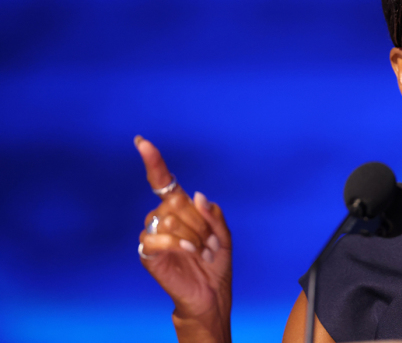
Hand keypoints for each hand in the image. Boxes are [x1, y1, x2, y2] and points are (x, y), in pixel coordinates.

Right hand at [135, 136, 231, 342]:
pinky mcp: (149, 253)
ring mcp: (154, 235)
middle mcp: (163, 218)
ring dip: (194, 235)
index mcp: (180, 210)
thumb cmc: (215, 264)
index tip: (141, 141)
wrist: (210, 295)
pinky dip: (179, 243)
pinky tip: (190, 251)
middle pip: (176, 203)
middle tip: (210, 242)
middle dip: (200, 222)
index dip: (153, 161)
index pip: (163, 181)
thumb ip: (213, 214)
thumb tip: (198, 195)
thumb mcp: (224, 235)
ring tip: (202, 251)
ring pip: (169, 219)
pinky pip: (158, 237)